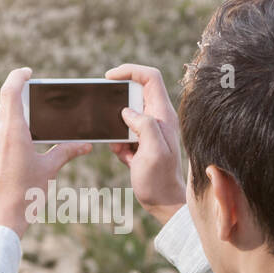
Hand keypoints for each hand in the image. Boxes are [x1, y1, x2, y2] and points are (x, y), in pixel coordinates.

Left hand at [0, 67, 92, 237]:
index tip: (27, 74)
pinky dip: (0, 147)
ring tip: (25, 147)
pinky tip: (10, 165)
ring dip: (10, 131)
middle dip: (20, 110)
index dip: (18, 77)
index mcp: (12, 131)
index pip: (11, 90)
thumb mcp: (48, 170)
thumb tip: (85, 145)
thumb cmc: (25, 195)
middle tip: (34, 114)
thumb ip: (66, 152)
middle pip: (5, 109)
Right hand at [106, 63, 186, 225]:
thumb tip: (127, 111)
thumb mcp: (153, 152)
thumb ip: (144, 126)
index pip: (150, 77)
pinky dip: (118, 144)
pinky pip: (122, 133)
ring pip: (125, 116)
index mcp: (163, 115)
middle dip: (118, 108)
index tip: (110, 77)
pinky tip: (127, 158)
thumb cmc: (159, 179)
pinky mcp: (141, 141)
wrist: (162, 202)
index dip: (130, 71)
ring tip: (124, 150)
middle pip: (135, 94)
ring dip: (117, 131)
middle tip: (114, 126)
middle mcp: (158, 118)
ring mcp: (150, 130)